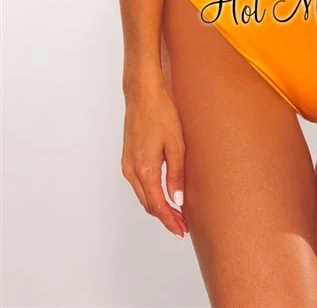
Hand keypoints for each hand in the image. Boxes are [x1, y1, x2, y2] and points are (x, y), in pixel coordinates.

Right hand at [121, 81, 187, 237]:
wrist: (142, 94)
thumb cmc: (161, 113)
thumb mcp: (176, 144)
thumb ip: (176, 174)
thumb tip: (177, 200)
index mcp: (144, 169)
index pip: (157, 205)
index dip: (170, 221)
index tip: (181, 230)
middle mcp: (131, 171)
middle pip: (148, 204)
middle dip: (165, 217)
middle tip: (182, 226)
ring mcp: (126, 165)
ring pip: (142, 195)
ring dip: (158, 206)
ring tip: (176, 213)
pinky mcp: (127, 158)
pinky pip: (139, 184)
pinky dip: (151, 194)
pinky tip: (163, 194)